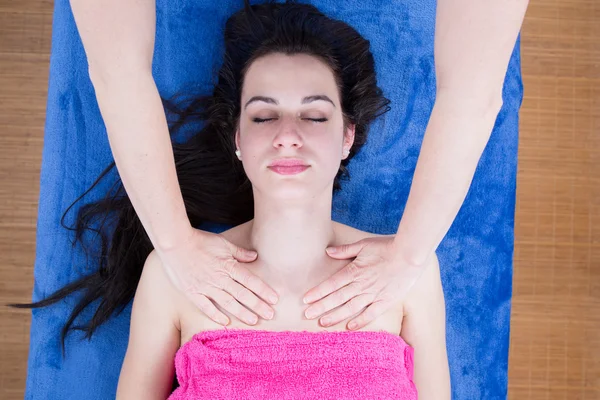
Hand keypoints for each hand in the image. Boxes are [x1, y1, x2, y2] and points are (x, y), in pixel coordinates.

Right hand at [155, 227, 278, 325]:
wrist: (174, 243)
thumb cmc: (200, 241)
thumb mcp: (223, 243)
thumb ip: (239, 252)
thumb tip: (254, 256)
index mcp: (228, 265)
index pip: (250, 280)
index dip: (263, 290)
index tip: (274, 299)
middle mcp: (219, 278)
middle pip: (242, 294)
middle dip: (257, 305)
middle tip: (270, 315)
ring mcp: (205, 287)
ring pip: (227, 303)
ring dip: (241, 313)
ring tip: (253, 321)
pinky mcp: (193, 292)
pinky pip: (206, 307)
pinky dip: (216, 315)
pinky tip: (226, 322)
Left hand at [302, 236, 425, 330]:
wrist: (410, 254)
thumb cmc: (386, 247)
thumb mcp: (363, 245)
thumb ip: (344, 250)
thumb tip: (328, 251)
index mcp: (354, 271)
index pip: (332, 284)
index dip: (318, 292)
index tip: (306, 299)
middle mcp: (361, 285)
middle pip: (337, 298)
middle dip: (321, 307)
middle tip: (307, 315)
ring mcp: (374, 294)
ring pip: (351, 308)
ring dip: (336, 316)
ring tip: (322, 323)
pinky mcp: (386, 301)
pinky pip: (371, 314)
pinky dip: (360, 321)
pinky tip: (349, 327)